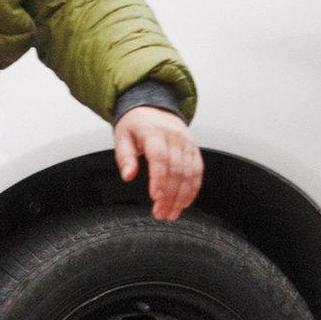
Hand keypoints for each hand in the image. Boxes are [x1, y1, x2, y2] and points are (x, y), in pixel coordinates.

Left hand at [113, 106, 202, 221]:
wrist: (155, 105)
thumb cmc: (136, 124)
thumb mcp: (122, 136)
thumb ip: (124, 157)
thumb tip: (128, 175)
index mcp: (154, 132)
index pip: (159, 157)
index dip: (159, 179)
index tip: (155, 197)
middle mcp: (174, 136)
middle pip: (176, 169)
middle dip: (170, 195)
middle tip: (161, 214)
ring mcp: (187, 142)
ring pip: (189, 173)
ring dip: (182, 196)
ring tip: (172, 213)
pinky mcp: (194, 148)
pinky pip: (198, 171)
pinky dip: (193, 189)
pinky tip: (185, 202)